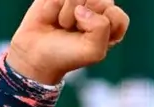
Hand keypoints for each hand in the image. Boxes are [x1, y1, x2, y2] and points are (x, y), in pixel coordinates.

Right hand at [6, 0, 128, 84]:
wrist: (36, 53)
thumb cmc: (68, 54)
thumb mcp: (94, 51)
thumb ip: (101, 28)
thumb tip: (81, 8)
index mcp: (112, 23)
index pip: (117, 16)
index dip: (101, 27)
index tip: (89, 39)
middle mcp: (97, 7)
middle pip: (99, 1)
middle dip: (83, 19)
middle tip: (74, 30)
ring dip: (67, 14)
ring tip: (63, 24)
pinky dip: (54, 5)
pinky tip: (52, 15)